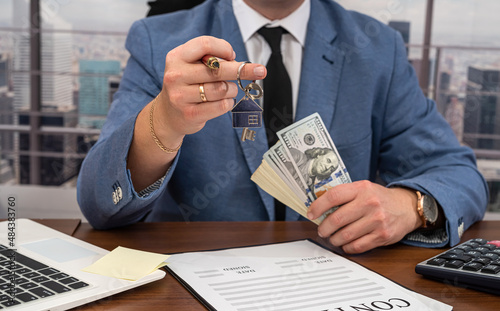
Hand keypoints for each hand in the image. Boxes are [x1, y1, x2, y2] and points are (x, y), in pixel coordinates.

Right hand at [154, 36, 266, 140]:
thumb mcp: (190, 65)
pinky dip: (228, 103)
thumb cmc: (187, 85)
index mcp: (177, 57)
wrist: (168, 115)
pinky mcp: (190, 114)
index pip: (205, 44)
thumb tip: (240, 63)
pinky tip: (223, 102)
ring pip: (222, 88)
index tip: (233, 55)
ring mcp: (181, 96)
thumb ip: (211, 59)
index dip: (224, 48)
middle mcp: (176, 75)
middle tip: (260, 71)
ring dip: (232, 89)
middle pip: (218, 68)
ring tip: (228, 90)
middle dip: (242, 69)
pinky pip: (221, 106)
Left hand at [307, 181, 421, 253]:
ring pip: (345, 235)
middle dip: (324, 228)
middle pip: (337, 219)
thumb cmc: (379, 198)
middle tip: (321, 230)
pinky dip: (347, 247)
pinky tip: (345, 244)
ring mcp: (377, 221)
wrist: (406, 207)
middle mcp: (369, 204)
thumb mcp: (363, 188)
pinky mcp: (382, 236)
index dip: (318, 206)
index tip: (311, 213)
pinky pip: (357, 246)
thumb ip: (344, 195)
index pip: (333, 196)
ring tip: (332, 237)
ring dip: (334, 239)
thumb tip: (318, 205)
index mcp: (361, 189)